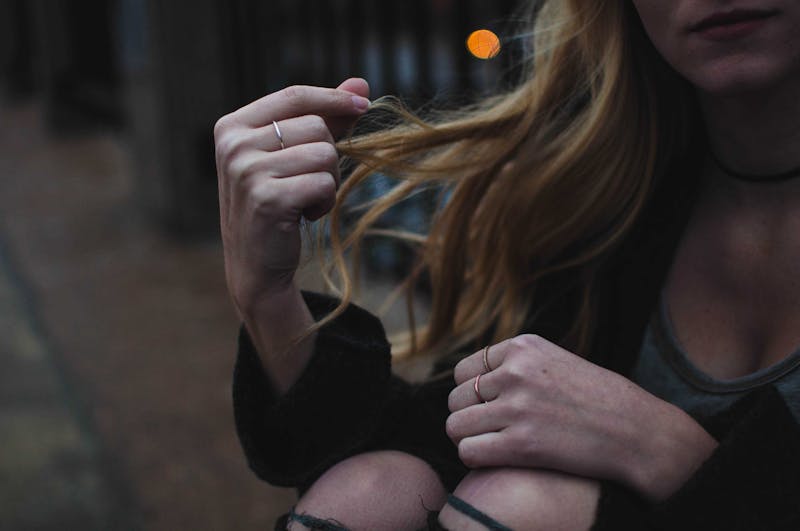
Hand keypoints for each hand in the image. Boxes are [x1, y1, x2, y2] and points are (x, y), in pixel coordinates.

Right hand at [214, 79, 369, 315]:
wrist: (255, 265)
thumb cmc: (276, 204)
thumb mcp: (291, 156)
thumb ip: (323, 118)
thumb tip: (360, 83)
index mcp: (232, 126)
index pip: (294, 96)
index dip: (333, 98)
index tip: (363, 105)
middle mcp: (234, 145)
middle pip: (316, 126)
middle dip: (327, 156)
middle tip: (307, 182)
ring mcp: (247, 172)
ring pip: (325, 154)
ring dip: (327, 181)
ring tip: (304, 200)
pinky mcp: (267, 199)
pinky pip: (324, 183)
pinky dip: (324, 201)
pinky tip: (303, 215)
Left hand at [446, 334, 717, 499]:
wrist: (638, 432)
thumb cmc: (599, 401)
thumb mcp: (555, 362)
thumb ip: (517, 365)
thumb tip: (473, 381)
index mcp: (523, 347)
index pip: (464, 370)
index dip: (472, 393)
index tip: (491, 408)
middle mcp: (516, 372)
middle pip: (455, 398)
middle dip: (469, 417)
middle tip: (493, 431)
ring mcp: (517, 407)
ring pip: (455, 425)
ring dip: (469, 439)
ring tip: (493, 445)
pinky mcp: (521, 444)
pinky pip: (468, 451)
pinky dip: (475, 458)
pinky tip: (496, 458)